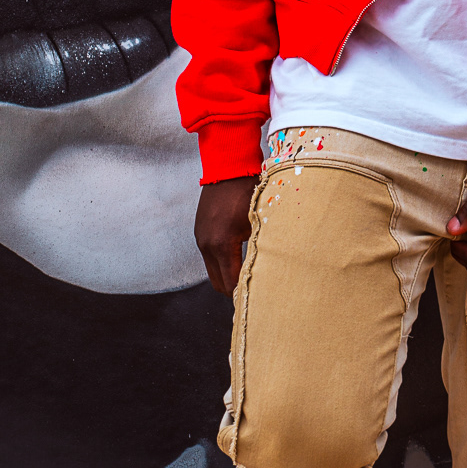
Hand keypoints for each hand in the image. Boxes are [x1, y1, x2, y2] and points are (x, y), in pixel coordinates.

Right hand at [195, 176, 257, 296]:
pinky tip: (235, 257)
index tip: (256, 300)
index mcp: (222, 244)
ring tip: (245, 276)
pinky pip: (208, 256)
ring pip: (212, 271)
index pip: (230, 282)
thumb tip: (267, 270)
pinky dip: (220, 262)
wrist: (228, 167)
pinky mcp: (199, 231)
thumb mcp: (258, 221)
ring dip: (226, 275)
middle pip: (218, 283)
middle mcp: (207, 244)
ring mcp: (200, 238)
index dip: (243, 294)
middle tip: (252, 291)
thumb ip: (259, 248)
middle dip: (233, 290)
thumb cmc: (248, 191)